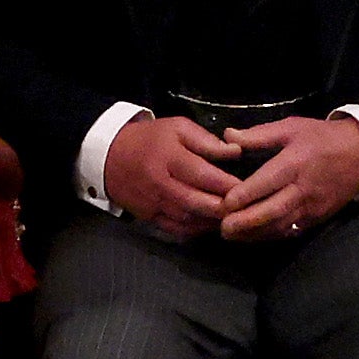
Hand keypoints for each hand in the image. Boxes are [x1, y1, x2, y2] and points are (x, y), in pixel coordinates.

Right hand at [99, 111, 246, 234]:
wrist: (108, 156)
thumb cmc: (149, 140)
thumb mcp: (177, 128)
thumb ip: (207, 140)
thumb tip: (235, 152)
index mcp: (169, 158)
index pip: (205, 176)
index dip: (230, 185)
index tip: (250, 186)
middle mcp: (161, 184)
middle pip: (200, 203)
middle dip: (226, 207)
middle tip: (246, 206)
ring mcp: (154, 204)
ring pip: (191, 220)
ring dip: (214, 221)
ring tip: (233, 216)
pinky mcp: (150, 217)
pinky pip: (178, 230)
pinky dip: (198, 229)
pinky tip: (210, 222)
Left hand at [214, 112, 358, 239]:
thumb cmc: (323, 138)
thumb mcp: (291, 127)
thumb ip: (258, 134)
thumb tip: (228, 135)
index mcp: (295, 164)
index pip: (266, 183)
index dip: (244, 195)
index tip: (223, 202)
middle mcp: (304, 189)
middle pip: (273, 210)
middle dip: (246, 222)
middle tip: (222, 227)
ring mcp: (313, 206)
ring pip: (282, 225)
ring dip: (256, 233)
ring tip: (231, 235)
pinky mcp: (319, 217)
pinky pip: (293, 230)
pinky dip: (272, 235)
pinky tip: (254, 236)